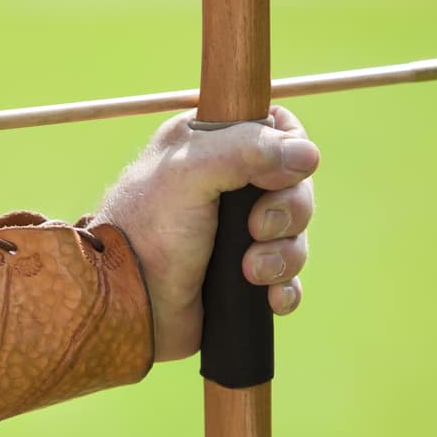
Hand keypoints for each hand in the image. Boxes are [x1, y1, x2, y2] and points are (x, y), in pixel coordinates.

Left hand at [96, 106, 318, 361]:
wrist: (127, 307)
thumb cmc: (146, 232)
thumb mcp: (189, 173)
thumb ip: (246, 150)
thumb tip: (308, 154)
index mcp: (210, 145)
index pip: (276, 129)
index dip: (289, 149)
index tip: (280, 171)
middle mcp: (227, 185)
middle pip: (296, 185)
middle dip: (288, 211)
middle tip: (256, 228)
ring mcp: (237, 234)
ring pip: (296, 234)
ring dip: (284, 255)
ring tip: (251, 271)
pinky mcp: (244, 277)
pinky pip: (289, 278)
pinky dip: (285, 288)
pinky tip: (270, 298)